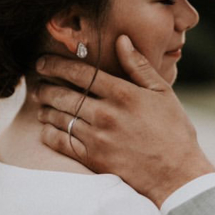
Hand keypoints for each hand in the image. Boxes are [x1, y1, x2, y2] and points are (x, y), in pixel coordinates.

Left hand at [35, 35, 214, 206]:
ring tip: (40, 104)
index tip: (44, 62)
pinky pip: (62, 143)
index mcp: (123, 94)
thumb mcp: (163, 93)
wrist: (177, 175)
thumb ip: (139, 66)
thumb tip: (122, 40)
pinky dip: (50, 133)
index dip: (57, 65)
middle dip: (46, 87)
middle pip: (65, 95)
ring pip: (61, 118)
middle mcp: (106, 114)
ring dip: (46, 109)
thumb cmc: (174, 131)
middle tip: (37, 83)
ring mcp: (97, 138)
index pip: (81, 73)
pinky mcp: (93, 159)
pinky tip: (47, 128)